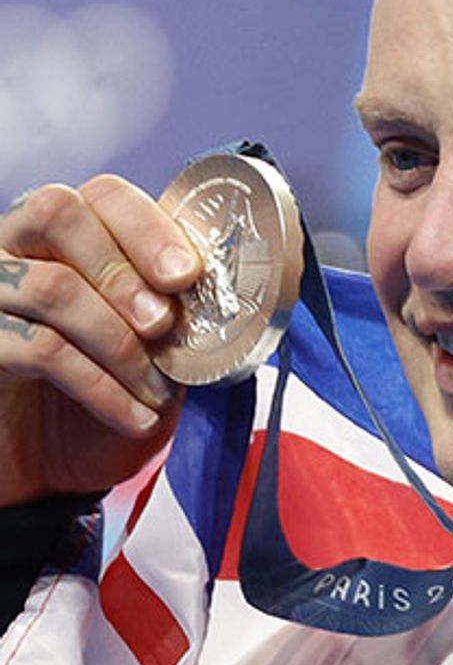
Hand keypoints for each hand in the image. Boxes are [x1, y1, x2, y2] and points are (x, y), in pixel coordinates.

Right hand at [0, 176, 201, 507]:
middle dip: (125, 271)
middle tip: (164, 325)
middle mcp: (15, 246)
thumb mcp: (153, 348)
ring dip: (119, 343)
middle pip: (58, 213)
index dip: (148, 227)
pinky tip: (136, 415)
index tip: (188, 274)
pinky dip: (100, 386)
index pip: (102, 194)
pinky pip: (37, 349)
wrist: (51, 470)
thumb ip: (173, 307)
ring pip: (51, 286)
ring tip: (158, 388)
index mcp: (69, 233)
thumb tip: (220, 288)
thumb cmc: (107, 395)